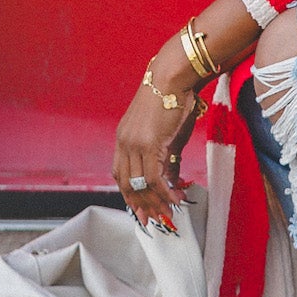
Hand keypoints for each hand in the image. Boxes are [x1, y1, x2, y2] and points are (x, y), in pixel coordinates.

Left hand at [112, 66, 199, 228]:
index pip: (121, 175)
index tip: (142, 210)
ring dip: (155, 202)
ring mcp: (134, 144)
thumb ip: (166, 157)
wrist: (174, 76)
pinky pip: (155, 177)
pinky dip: (164, 192)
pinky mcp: (149, 144)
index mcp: (123, 139)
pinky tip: (175, 198)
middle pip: (128, 184)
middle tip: (154, 219)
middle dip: (142, 205)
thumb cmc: (173, 99)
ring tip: (168, 213)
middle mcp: (124, 143)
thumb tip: (171, 181)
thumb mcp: (165, 132)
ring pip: (141, 184)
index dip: (131, 195)